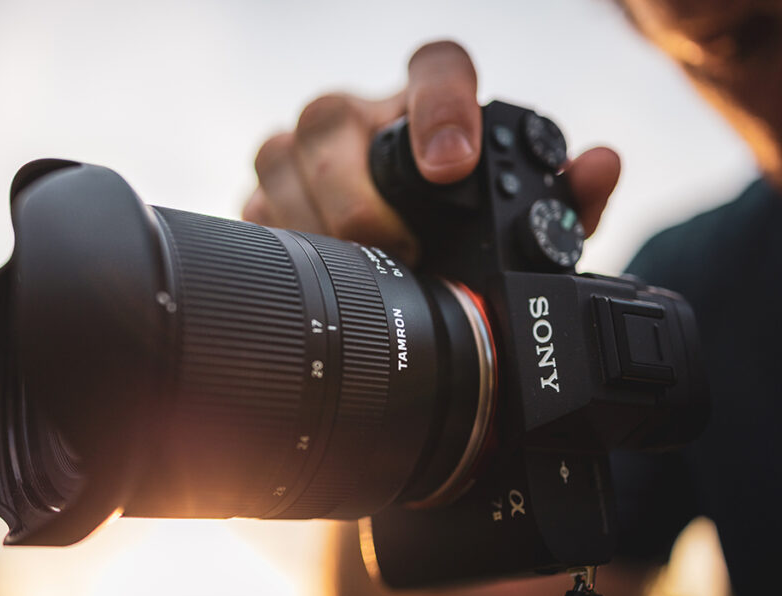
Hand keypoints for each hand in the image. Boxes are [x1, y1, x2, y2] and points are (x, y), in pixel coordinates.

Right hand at [242, 41, 620, 264]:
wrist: (409, 246)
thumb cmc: (467, 228)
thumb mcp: (525, 225)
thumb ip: (568, 199)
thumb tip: (599, 166)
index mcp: (433, 105)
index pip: (436, 67)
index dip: (439, 106)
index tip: (452, 164)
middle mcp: (364, 116)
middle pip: (331, 117)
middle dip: (358, 193)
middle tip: (398, 247)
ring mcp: (307, 150)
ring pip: (280, 155)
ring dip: (313, 218)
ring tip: (356, 267)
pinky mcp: (268, 191)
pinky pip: (253, 203)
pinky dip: (280, 238)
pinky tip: (313, 271)